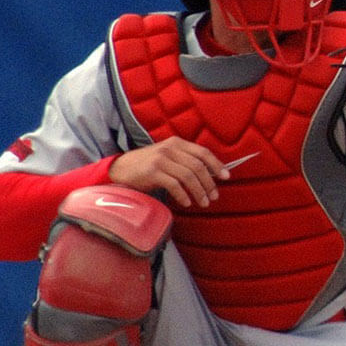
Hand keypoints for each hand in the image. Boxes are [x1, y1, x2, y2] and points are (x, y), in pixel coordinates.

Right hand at [109, 137, 228, 208]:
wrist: (119, 169)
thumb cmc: (147, 166)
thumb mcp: (168, 157)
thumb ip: (186, 161)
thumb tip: (211, 173)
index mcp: (177, 143)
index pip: (203, 152)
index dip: (217, 165)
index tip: (226, 177)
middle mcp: (170, 148)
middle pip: (198, 166)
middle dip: (209, 183)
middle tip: (214, 196)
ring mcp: (161, 159)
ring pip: (188, 176)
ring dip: (199, 192)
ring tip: (203, 202)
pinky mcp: (152, 172)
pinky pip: (174, 185)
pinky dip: (183, 195)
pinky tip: (187, 203)